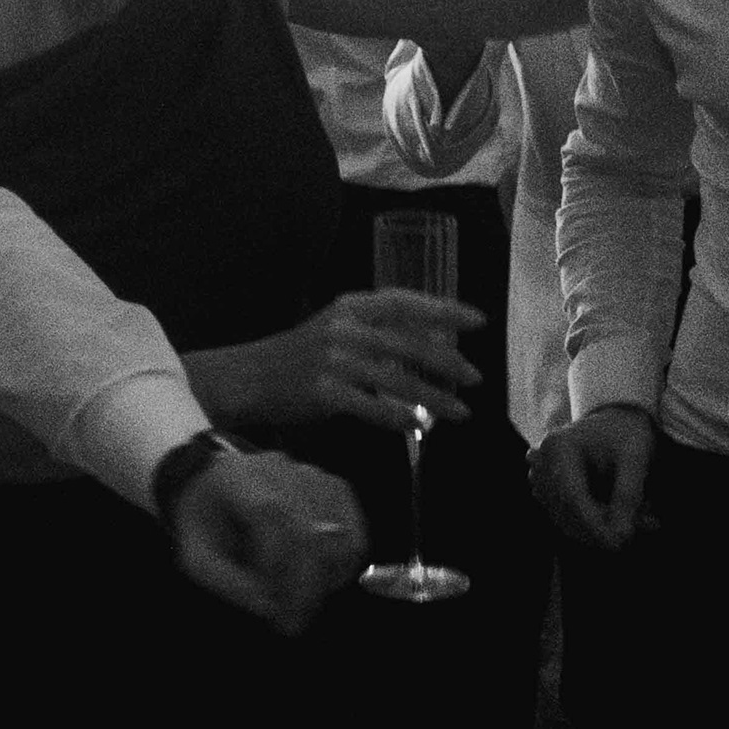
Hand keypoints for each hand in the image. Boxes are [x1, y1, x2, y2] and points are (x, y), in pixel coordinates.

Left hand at [169, 449, 366, 634]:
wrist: (214, 486)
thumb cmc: (205, 523)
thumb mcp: (196, 557)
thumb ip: (228, 582)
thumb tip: (271, 606)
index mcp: (238, 479)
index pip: (272, 518)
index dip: (276, 568)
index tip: (272, 611)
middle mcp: (281, 470)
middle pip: (311, 532)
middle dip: (304, 588)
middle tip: (292, 623)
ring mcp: (313, 477)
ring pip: (339, 536)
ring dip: (325, 581)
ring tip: (302, 603)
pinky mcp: (334, 490)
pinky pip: (354, 532)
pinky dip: (344, 565)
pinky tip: (320, 581)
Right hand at [194, 291, 482, 435]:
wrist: (249, 377)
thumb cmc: (300, 355)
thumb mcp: (336, 329)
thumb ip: (376, 333)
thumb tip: (431, 348)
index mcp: (349, 306)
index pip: (404, 302)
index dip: (443, 308)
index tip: (478, 320)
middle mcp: (343, 328)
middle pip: (407, 343)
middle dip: (447, 362)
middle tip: (476, 377)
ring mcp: (332, 360)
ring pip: (396, 379)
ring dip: (434, 397)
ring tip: (462, 412)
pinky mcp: (323, 391)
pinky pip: (372, 406)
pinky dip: (399, 417)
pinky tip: (418, 426)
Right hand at [532, 403, 655, 549]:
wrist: (616, 418)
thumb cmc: (628, 434)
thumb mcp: (636, 459)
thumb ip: (629, 496)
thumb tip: (622, 536)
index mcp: (560, 448)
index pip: (572, 497)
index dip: (594, 525)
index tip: (618, 544)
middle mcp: (543, 460)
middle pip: (565, 510)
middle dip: (598, 529)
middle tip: (632, 534)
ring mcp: (540, 472)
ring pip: (563, 515)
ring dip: (594, 527)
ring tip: (634, 520)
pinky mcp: (545, 484)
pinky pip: (562, 512)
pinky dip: (587, 520)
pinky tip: (615, 515)